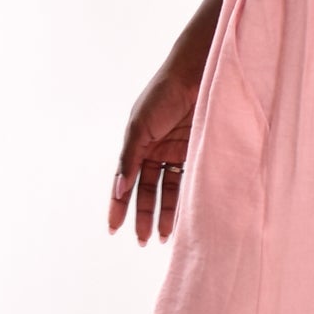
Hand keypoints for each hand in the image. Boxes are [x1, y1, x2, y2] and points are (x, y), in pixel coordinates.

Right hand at [108, 48, 203, 244]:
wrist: (199, 72)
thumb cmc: (164, 94)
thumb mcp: (140, 127)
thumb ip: (129, 160)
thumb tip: (117, 191)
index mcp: (137, 142)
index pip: (125, 181)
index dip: (118, 205)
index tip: (113, 229)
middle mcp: (156, 150)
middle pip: (147, 190)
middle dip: (144, 216)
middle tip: (144, 241)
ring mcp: (178, 152)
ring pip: (168, 190)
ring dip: (165, 213)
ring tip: (164, 237)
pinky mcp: (198, 152)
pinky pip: (189, 182)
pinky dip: (186, 200)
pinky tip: (185, 219)